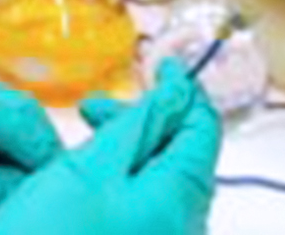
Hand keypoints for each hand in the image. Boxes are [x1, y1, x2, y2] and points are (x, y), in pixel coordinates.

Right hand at [0, 59, 222, 234]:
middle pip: (183, 156)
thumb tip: (178, 91)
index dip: (184, 90)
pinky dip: (123, 185)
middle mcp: (185, 228)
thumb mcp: (89, 167)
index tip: (162, 66)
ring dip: (130, 152)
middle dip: (145, 122)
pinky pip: (147, 211)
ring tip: (80, 146)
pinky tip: (84, 184)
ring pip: (162, 184)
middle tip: (92, 108)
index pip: (203, 128)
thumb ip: (140, 123)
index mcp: (181, 198)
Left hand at [0, 80, 63, 233]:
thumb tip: (41, 185)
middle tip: (52, 186)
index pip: (12, 111)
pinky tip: (9, 198)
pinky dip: (2, 179)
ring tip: (31, 195)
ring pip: (3, 144)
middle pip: (12, 122)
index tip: (60, 175)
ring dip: (20, 167)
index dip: (41, 143)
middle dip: (35, 152)